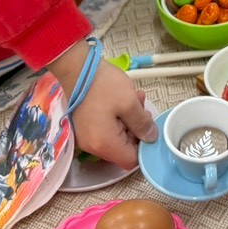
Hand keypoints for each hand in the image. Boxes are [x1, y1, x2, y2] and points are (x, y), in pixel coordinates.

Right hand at [50, 45, 155, 170]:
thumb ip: (143, 124)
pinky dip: (116, 118)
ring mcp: (86, 137)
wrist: (76, 68)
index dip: (144, 147)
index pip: (130, 161)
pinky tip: (123, 99)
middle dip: (136, 129)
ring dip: (128, 120)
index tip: (148, 127)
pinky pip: (105, 130)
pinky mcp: (84, 127)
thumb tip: (151, 138)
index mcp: (105, 144)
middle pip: (123, 149)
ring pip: (115, 138)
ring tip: (134, 97)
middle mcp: (93, 147)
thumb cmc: (103, 85)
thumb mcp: (130, 102)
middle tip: (142, 106)